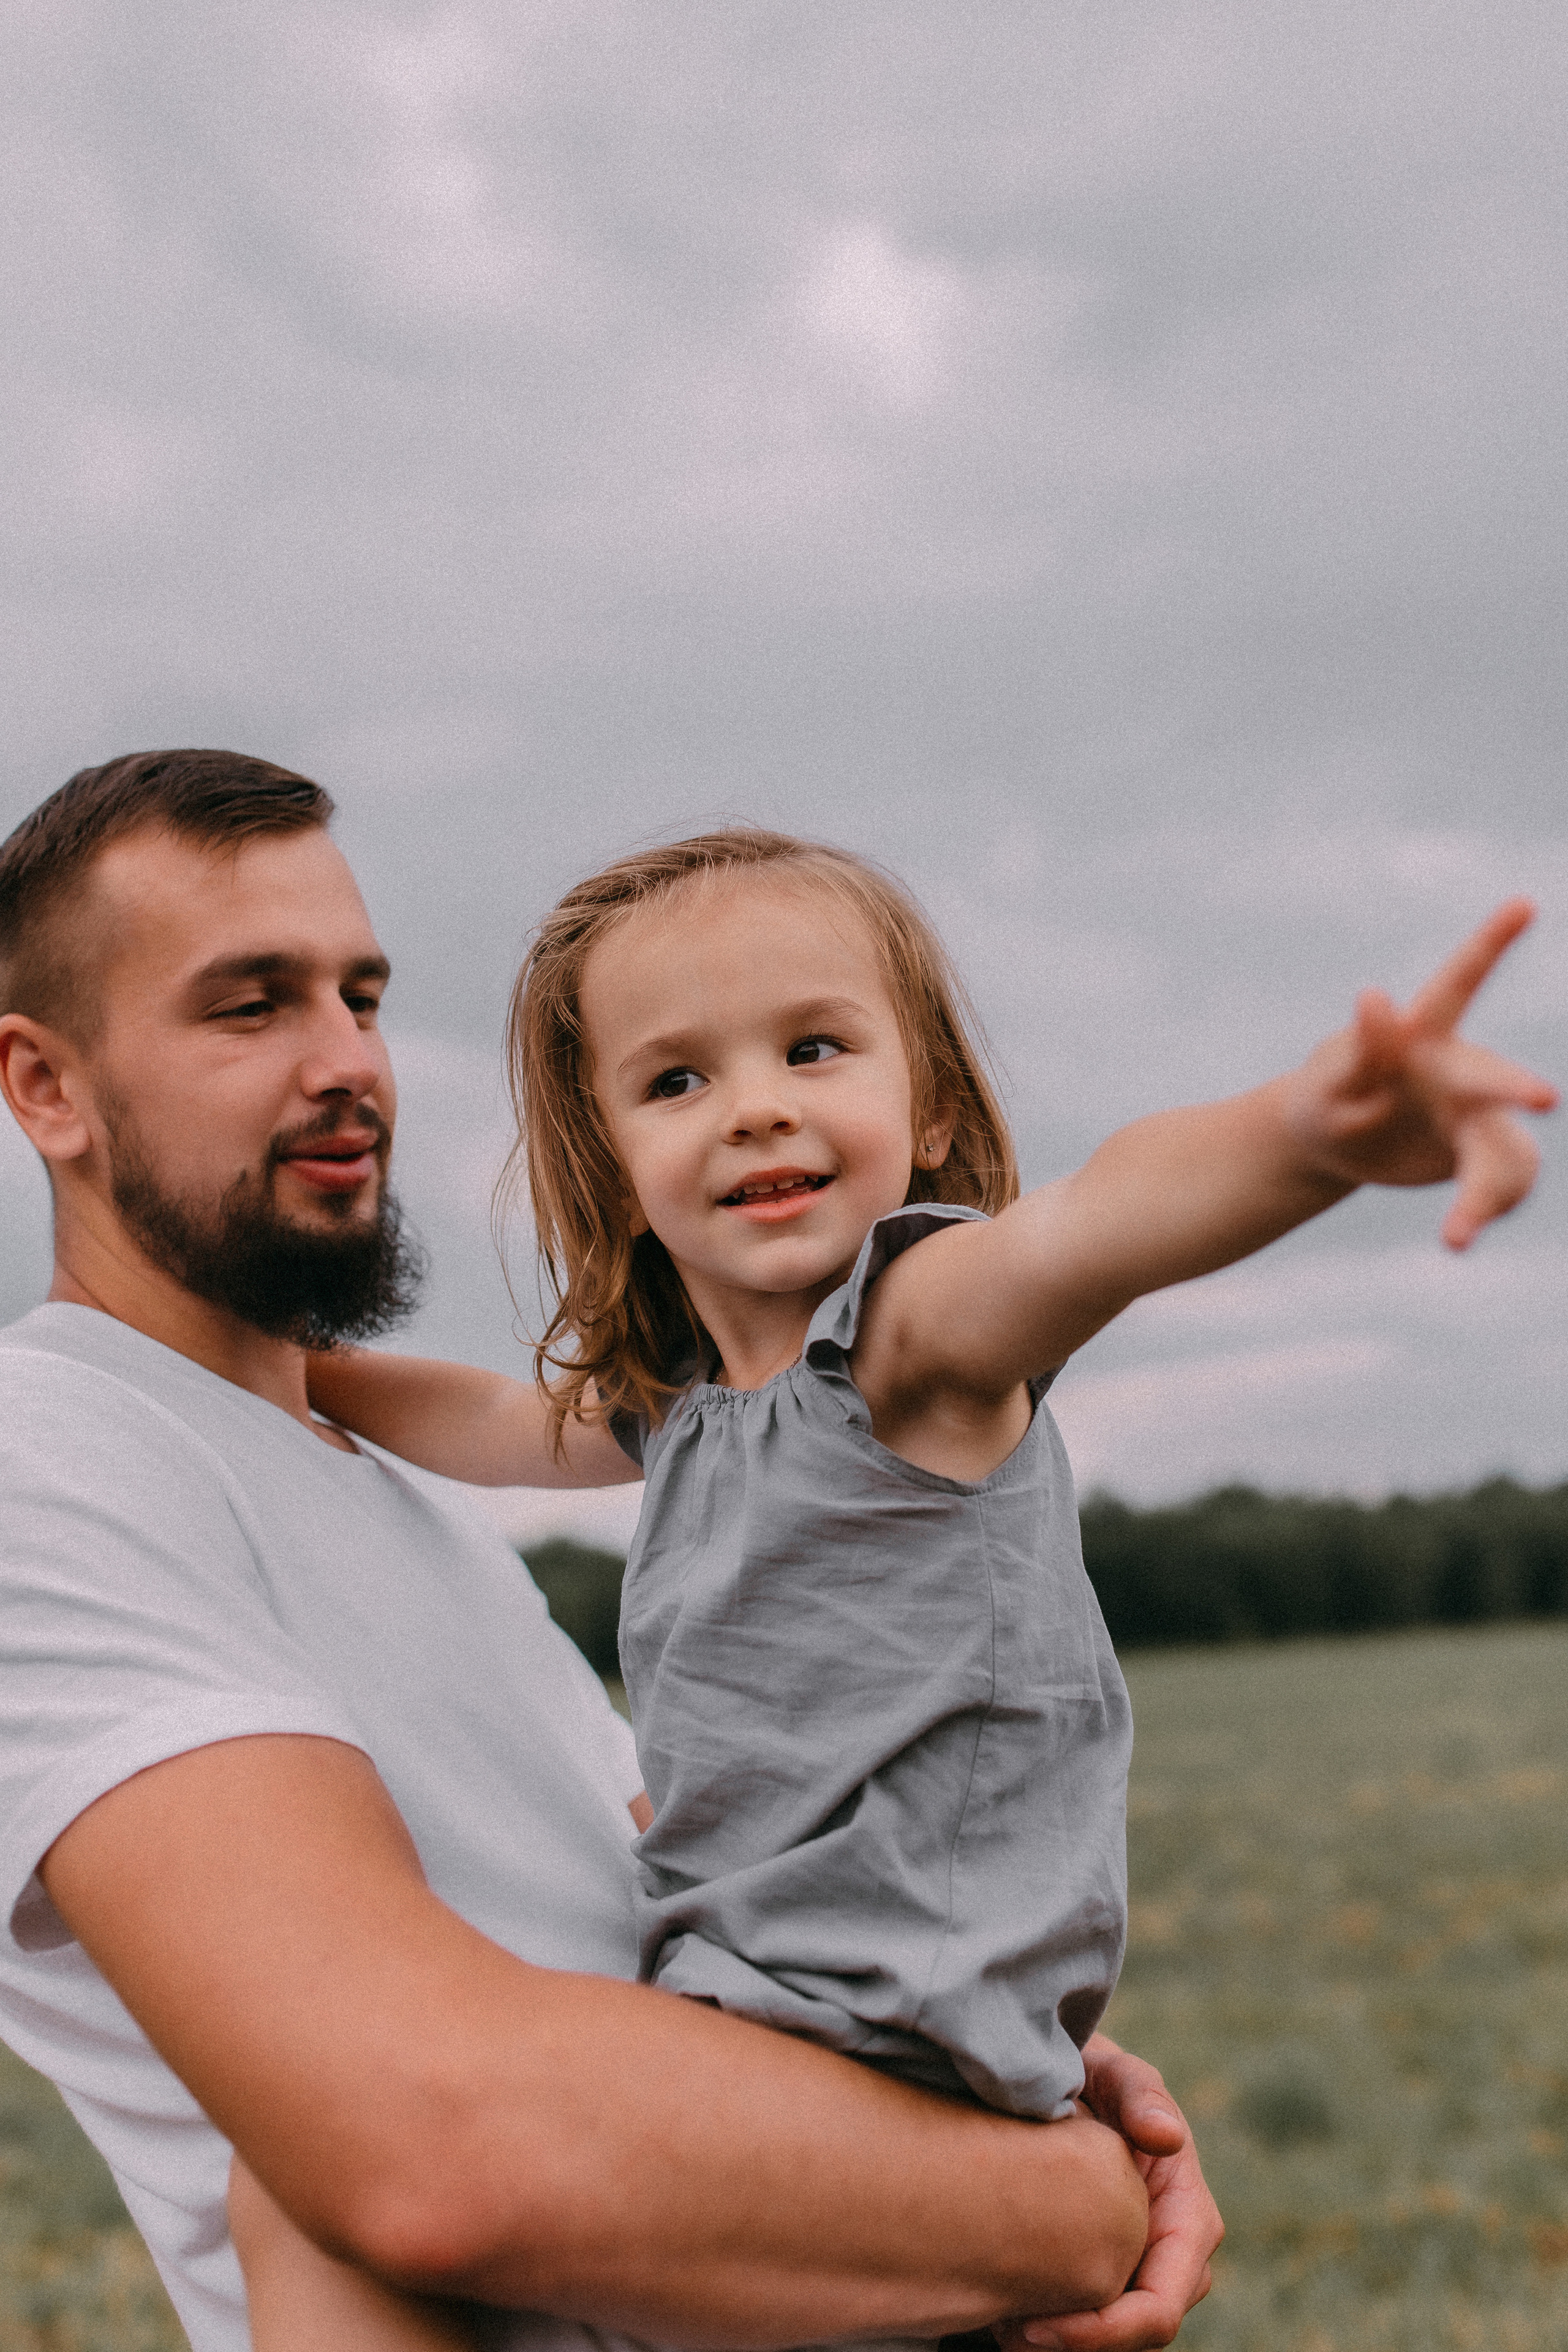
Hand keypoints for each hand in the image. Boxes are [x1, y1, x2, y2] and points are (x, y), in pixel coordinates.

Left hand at [999, 2037, 1221, 2351]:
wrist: (1072, 2082)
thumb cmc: (1097, 2076)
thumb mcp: (1117, 2074)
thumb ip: (1139, 2095)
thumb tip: (1166, 2136)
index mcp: (1190, 2219)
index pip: (1161, 2307)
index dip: (1105, 2331)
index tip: (1035, 2327)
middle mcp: (1176, 2256)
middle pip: (1138, 2332)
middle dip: (1079, 2343)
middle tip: (1006, 2331)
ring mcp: (1146, 2267)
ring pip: (1115, 2334)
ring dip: (1065, 2340)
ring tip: (1001, 2324)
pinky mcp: (1115, 2271)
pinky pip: (1093, 2315)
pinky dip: (1056, 2323)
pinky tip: (1007, 2310)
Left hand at [1285, 899, 1556, 1249]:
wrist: (1333, 1148)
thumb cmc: (1325, 1103)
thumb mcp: (1329, 1085)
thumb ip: (1358, 1047)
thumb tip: (1379, 995)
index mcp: (1422, 1038)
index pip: (1457, 982)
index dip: (1491, 941)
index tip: (1523, 902)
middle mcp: (1458, 1073)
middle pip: (1488, 1080)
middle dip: (1511, 1089)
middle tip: (1545, 1099)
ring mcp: (1473, 1118)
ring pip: (1499, 1153)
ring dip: (1485, 1193)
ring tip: (1456, 1236)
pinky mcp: (1477, 1157)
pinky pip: (1499, 1184)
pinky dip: (1481, 1209)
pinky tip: (1458, 1235)